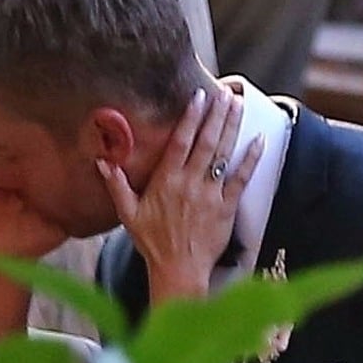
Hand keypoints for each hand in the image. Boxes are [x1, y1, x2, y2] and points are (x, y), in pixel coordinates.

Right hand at [97, 86, 262, 300]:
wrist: (178, 270)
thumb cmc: (153, 242)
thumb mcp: (128, 213)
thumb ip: (117, 185)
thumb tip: (103, 162)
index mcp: (166, 181)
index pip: (180, 142)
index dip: (191, 118)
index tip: (199, 96)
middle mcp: (189, 184)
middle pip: (206, 142)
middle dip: (216, 114)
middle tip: (225, 92)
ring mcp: (210, 195)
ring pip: (223, 155)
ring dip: (232, 127)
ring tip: (238, 104)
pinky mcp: (227, 208)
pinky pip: (241, 179)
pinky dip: (250, 159)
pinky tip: (259, 139)